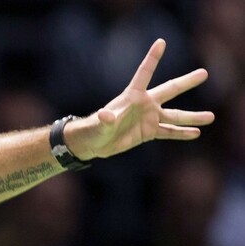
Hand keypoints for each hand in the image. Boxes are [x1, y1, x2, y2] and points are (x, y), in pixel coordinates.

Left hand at [69, 38, 214, 160]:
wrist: (95, 143)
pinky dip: (181, 133)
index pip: (144, 73)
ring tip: (211, 117)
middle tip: (204, 73)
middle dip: (187, 81)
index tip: (161, 42)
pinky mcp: (149, 132)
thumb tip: (105, 115)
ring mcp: (149, 118)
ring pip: (175, 116)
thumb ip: (105, 119)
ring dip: (192, 117)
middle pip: (170, 90)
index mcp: (132, 96)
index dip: (152, 58)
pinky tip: (196, 133)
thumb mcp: (100, 124)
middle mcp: (145, 104)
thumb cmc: (94, 129)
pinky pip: (169, 132)